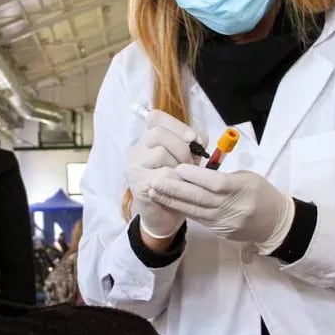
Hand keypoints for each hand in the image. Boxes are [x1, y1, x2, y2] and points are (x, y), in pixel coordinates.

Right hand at [125, 110, 205, 238]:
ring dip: (180, 166)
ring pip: (161, 153)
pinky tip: (181, 187)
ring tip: (185, 177)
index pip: (155, 117)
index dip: (176, 125)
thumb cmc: (176, 184)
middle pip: (157, 133)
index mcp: (148, 140)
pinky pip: (164, 175)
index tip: (192, 138)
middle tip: (190, 162)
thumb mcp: (186, 160)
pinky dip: (178, 181)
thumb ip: (192, 145)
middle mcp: (137, 150)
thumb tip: (199, 138)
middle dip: (181, 147)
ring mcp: (135, 167)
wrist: (164, 217)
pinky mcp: (140, 184)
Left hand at [148, 164, 294, 250]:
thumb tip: (195, 172)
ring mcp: (225, 222)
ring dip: (173, 201)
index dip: (195, 176)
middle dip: (175, 189)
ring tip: (155, 191)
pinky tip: (169, 202)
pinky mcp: (220, 231)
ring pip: (195, 211)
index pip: (215, 183)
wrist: (275, 222)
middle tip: (156, 180)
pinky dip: (183, 209)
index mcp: (242, 190)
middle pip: (200, 198)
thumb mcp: (247, 178)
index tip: (178, 167)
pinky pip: (199, 218)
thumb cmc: (261, 193)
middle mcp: (233, 208)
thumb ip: (222, 176)